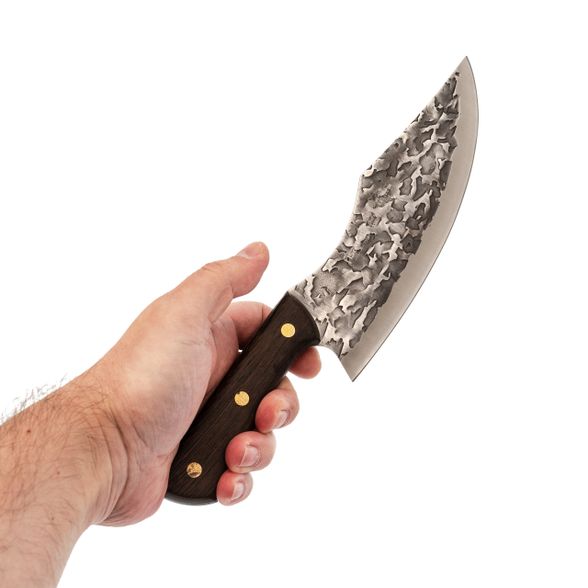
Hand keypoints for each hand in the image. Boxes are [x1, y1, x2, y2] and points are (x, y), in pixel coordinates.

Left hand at [84, 241, 319, 523]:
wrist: (101, 450)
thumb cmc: (141, 378)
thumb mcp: (185, 315)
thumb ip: (225, 280)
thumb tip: (258, 250)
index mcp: (211, 339)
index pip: (266, 333)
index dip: (293, 347)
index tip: (308, 363)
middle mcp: (212, 377)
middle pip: (273, 387)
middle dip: (281, 405)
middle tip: (266, 413)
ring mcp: (207, 420)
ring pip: (262, 432)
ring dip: (260, 446)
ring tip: (235, 451)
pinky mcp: (201, 459)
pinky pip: (241, 471)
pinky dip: (240, 478)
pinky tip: (225, 476)